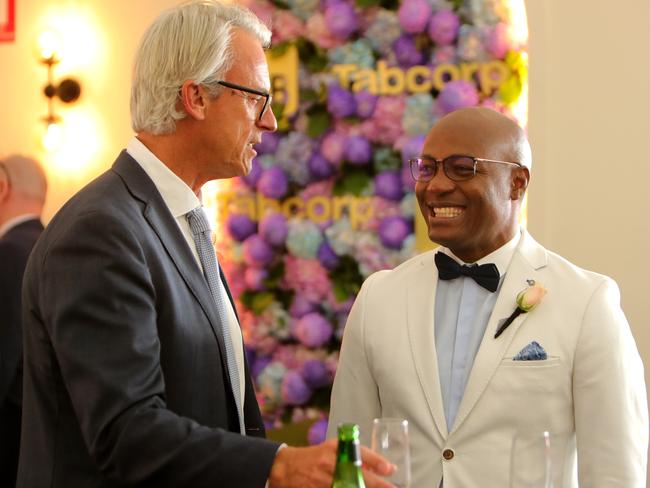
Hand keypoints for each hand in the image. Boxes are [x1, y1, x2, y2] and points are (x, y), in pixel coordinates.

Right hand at [268, 439, 394, 487]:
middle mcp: (330, 462)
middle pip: (358, 475)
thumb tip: (379, 467)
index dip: (376, 462)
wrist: (287, 468)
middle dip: (377, 483)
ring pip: (349, 487)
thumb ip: (352, 455)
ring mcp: (324, 479)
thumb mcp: (333, 449)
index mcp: (335, 448)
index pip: (359, 453)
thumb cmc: (314, 457)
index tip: (391, 470)